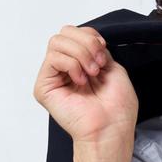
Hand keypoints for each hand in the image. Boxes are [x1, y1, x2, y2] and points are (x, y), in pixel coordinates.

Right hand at [33, 25, 138, 142]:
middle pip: (64, 33)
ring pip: (57, 42)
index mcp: (82, 63)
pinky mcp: (44, 86)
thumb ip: (97, 49)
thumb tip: (86, 39)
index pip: (76, 33)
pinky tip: (80, 80)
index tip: (104, 52)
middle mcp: (66, 68)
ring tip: (91, 73)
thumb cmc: (117, 107)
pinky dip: (71, 65)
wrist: (111, 128)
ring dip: (80, 54)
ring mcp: (54, 76)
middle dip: (86, 44)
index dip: (91, 36)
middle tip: (98, 65)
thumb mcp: (113, 67)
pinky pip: (53, 58)